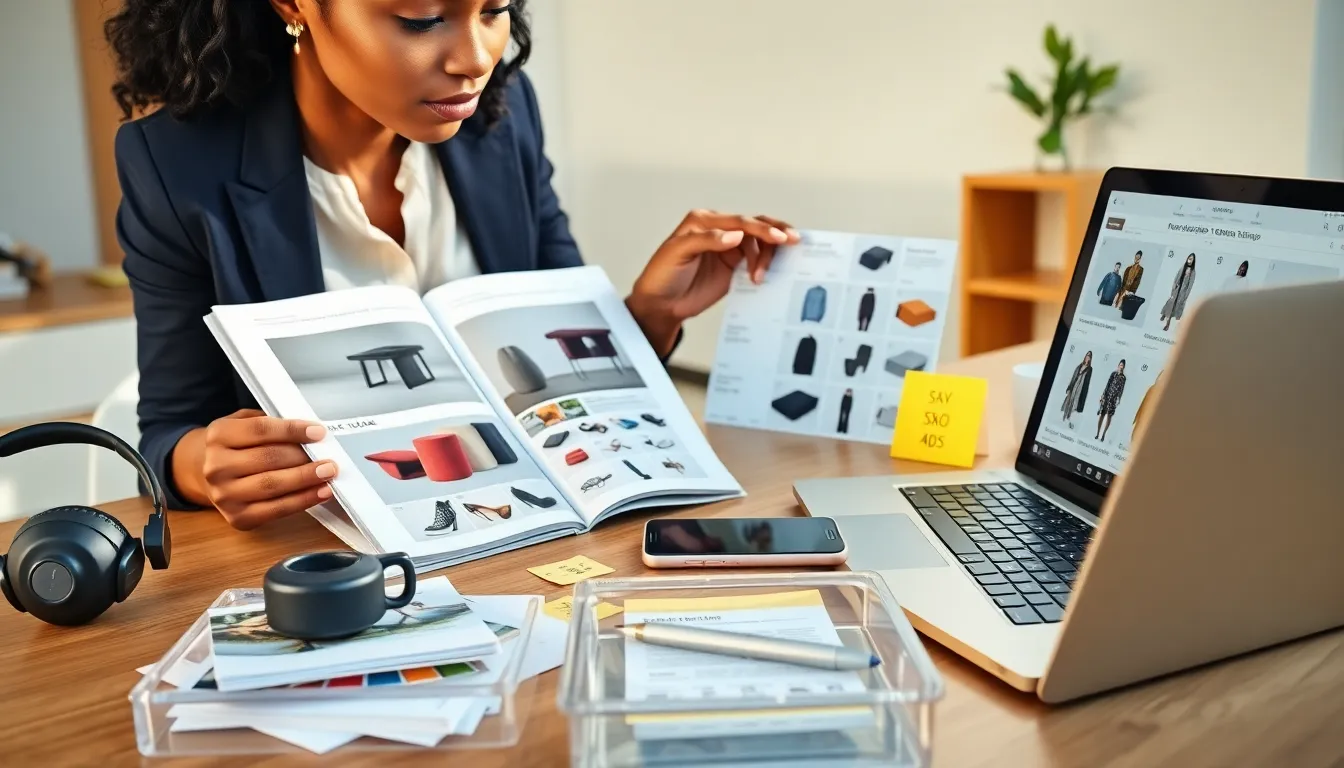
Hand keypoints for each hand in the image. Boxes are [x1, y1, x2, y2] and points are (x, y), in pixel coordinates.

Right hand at [177, 409, 336, 529]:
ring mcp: (224, 495)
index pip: (260, 429)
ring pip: (272, 485)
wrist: (207, 472)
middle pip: (268, 459)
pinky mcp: (237, 517)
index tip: (318, 432)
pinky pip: (275, 510)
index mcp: (219, 435)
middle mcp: (216, 466)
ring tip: (329, 474)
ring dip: (305, 480)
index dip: (292, 430)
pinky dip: (302, 501)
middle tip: (329, 458)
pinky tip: (321, 492)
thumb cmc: (237, 444)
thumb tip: (310, 434)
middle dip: (303, 458)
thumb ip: (272, 423)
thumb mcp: (245, 423)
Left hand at [626, 210, 800, 355]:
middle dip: (776, 232)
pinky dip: (766, 267)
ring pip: (760, 244)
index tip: (778, 237)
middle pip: (755, 226)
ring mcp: (729, 249)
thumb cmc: (662, 275)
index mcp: (704, 221)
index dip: (761, 228)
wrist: (660, 305)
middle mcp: (720, 231)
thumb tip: (736, 235)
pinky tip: (765, 277)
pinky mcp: (734, 267)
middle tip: (792, 242)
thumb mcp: (677, 252)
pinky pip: (757, 262)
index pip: (739, 221)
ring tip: (760, 276)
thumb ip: (707, 240)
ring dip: (767, 257)